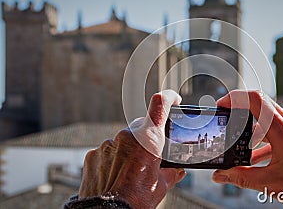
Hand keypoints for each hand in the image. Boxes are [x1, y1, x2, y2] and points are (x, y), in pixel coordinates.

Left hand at [78, 90, 185, 207]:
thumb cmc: (137, 200)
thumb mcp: (162, 185)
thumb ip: (172, 171)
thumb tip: (178, 170)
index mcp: (148, 139)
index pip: (160, 104)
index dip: (169, 97)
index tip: (173, 99)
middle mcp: (126, 135)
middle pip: (142, 126)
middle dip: (147, 137)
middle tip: (150, 156)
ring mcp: (107, 144)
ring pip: (123, 139)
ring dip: (129, 150)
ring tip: (131, 171)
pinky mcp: (93, 154)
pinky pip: (107, 150)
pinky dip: (113, 158)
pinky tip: (116, 174)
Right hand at [212, 90, 282, 207]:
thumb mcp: (270, 183)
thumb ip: (241, 177)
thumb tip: (220, 176)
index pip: (255, 99)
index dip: (234, 98)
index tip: (221, 105)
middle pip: (261, 104)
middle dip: (240, 111)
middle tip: (227, 120)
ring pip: (269, 118)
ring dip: (252, 128)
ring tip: (240, 146)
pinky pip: (278, 130)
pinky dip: (264, 139)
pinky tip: (256, 157)